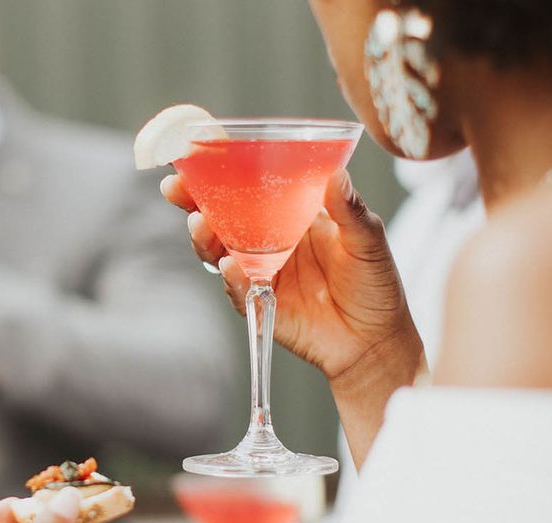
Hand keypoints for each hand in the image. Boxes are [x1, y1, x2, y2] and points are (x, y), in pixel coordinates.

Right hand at [161, 170, 420, 383]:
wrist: (375, 340)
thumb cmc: (375, 284)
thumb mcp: (368, 238)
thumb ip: (350, 210)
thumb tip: (337, 176)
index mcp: (290, 216)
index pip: (248, 188)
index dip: (219, 173)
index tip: (194, 155)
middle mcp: (270, 242)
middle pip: (222, 217)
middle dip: (194, 202)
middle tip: (176, 188)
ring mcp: (262, 273)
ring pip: (220, 252)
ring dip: (205, 239)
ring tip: (201, 226)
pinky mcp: (261, 304)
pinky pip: (238, 289)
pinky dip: (231, 279)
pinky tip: (232, 266)